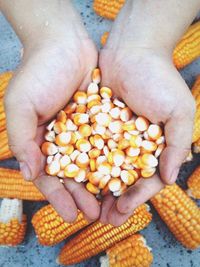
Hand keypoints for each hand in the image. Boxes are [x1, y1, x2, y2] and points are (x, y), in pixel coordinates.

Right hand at [4, 10, 99, 222]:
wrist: (63, 43)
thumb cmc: (38, 73)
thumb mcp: (20, 105)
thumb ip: (21, 139)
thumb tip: (30, 174)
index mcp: (40, 141)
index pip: (49, 176)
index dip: (58, 197)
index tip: (70, 215)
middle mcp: (62, 140)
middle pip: (73, 174)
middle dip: (82, 196)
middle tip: (95, 215)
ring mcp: (82, 130)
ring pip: (93, 162)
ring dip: (100, 182)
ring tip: (112, 202)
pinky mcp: (100, 119)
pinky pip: (108, 142)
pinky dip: (114, 158)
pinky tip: (123, 172)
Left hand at [99, 24, 194, 226]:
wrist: (133, 51)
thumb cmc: (160, 79)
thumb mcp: (179, 111)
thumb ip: (177, 144)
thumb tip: (170, 178)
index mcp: (155, 145)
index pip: (146, 178)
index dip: (136, 197)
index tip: (123, 212)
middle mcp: (132, 144)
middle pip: (122, 178)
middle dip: (113, 199)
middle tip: (102, 219)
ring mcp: (112, 135)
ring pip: (103, 167)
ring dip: (95, 188)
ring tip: (86, 207)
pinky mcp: (94, 124)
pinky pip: (87, 147)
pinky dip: (81, 162)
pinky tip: (73, 178)